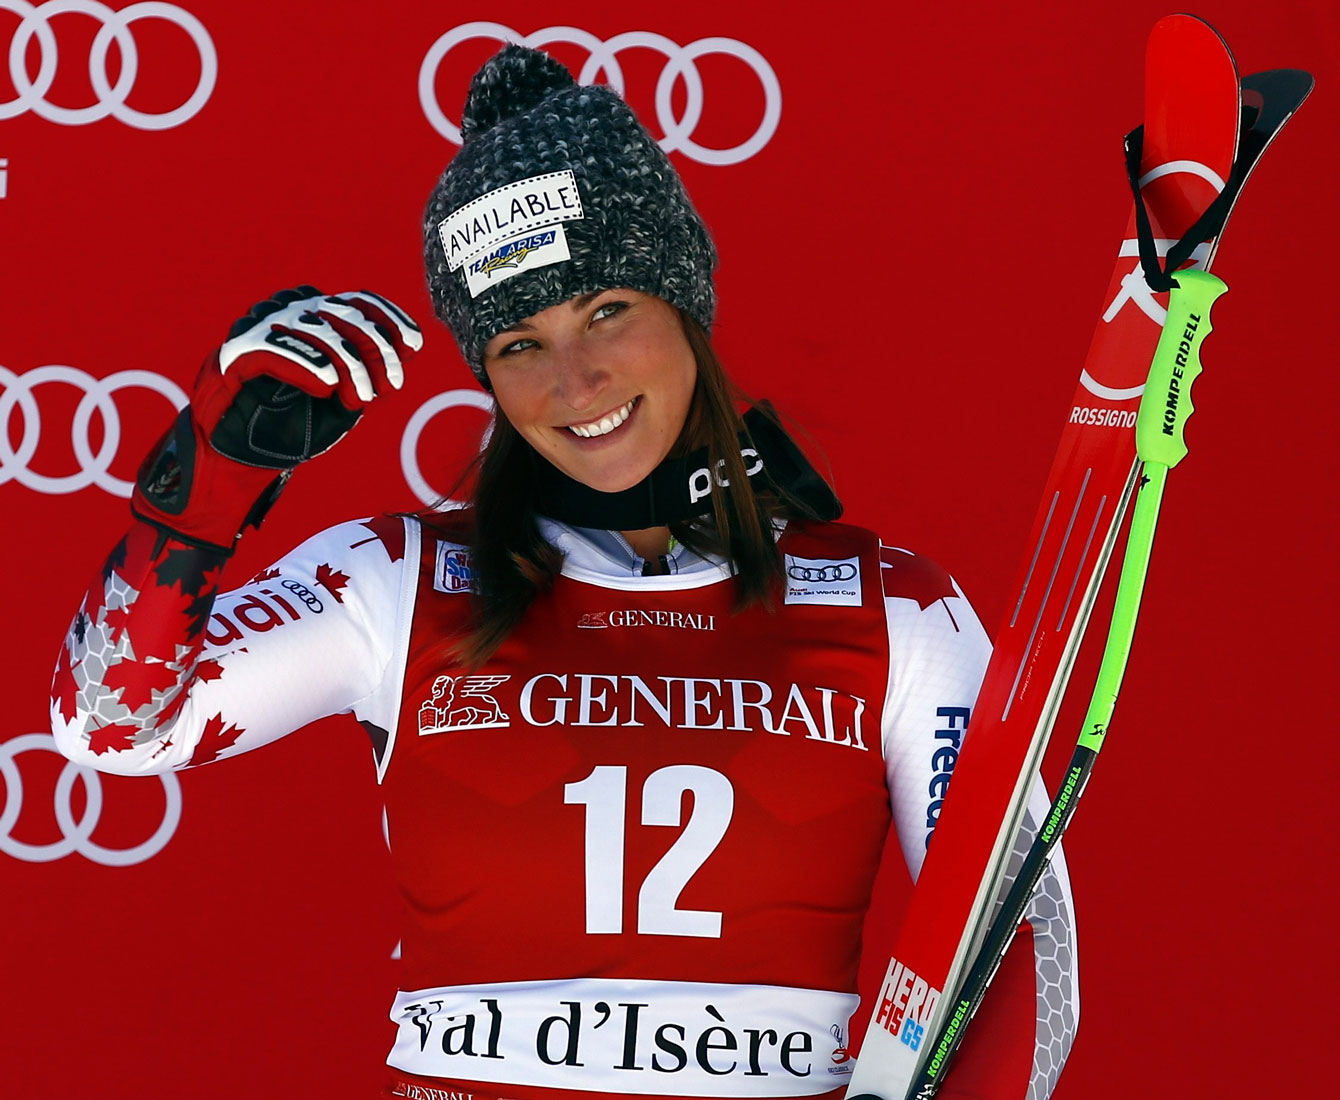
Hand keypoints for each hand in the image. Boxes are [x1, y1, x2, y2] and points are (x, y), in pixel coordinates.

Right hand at [133, 286, 422, 550]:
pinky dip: (306, 366)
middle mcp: (285, 312)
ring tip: (360, 399)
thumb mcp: (347, 396)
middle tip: (388, 387)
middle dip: (375, 349)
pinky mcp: (235, 356)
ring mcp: (257, 329)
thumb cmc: (296, 423)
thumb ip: (373, 369)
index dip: (389, 319)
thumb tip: (412, 342)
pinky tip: (327, 386)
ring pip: (316, 329)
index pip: (358, 300)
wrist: (243, 458)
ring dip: (349, 364)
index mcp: (313, 315)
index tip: (413, 346)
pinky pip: (275, 350)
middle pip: (343, 313)